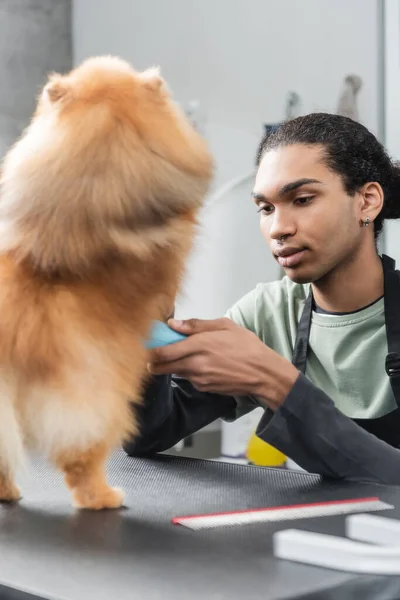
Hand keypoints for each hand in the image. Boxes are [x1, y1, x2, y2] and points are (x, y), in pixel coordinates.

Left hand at [148, 318, 298, 410]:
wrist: (263, 374)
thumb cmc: (247, 347)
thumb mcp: (225, 326)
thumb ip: (196, 325)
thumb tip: (173, 324)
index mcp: (199, 345)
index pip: (163, 352)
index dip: (149, 350)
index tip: (145, 345)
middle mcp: (195, 365)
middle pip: (161, 367)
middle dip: (153, 362)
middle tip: (153, 354)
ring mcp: (198, 379)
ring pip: (175, 372)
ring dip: (173, 365)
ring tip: (186, 354)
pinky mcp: (204, 388)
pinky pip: (189, 379)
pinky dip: (189, 372)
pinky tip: (203, 364)